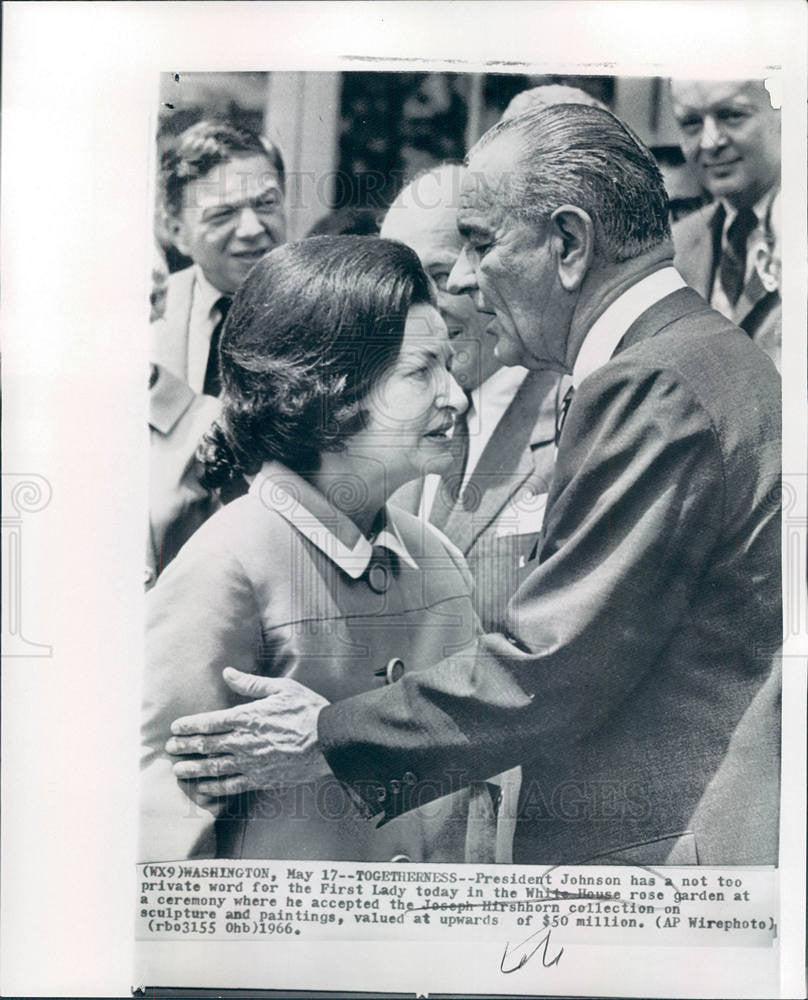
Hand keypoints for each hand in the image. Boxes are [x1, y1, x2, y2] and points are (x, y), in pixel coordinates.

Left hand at [165, 668, 330, 796]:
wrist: (329, 740)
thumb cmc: (307, 710)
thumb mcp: (281, 688)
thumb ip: (251, 684)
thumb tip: (227, 672)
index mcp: (247, 717)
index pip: (209, 722)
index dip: (188, 725)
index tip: (175, 727)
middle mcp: (243, 742)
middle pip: (205, 746)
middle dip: (185, 747)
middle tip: (170, 748)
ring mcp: (251, 763)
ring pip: (214, 768)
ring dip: (193, 769)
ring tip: (178, 770)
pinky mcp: (261, 779)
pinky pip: (232, 786)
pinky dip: (214, 788)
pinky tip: (203, 788)